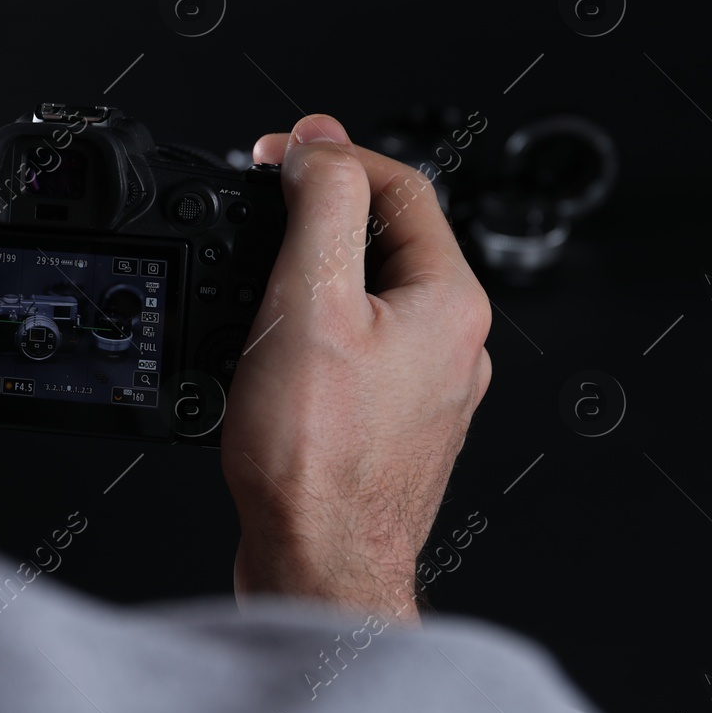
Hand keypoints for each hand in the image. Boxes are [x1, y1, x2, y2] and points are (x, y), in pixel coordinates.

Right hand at [221, 114, 491, 621]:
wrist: (318, 566)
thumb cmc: (316, 459)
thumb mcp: (309, 302)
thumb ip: (321, 206)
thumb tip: (317, 146)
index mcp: (449, 302)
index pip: (401, 186)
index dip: (331, 153)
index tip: (276, 152)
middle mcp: (453, 344)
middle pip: (388, 238)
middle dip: (322, 205)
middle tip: (262, 195)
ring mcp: (425, 388)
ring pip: (371, 295)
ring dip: (316, 265)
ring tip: (259, 261)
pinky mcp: (390, 424)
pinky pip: (357, 346)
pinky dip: (315, 323)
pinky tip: (273, 340)